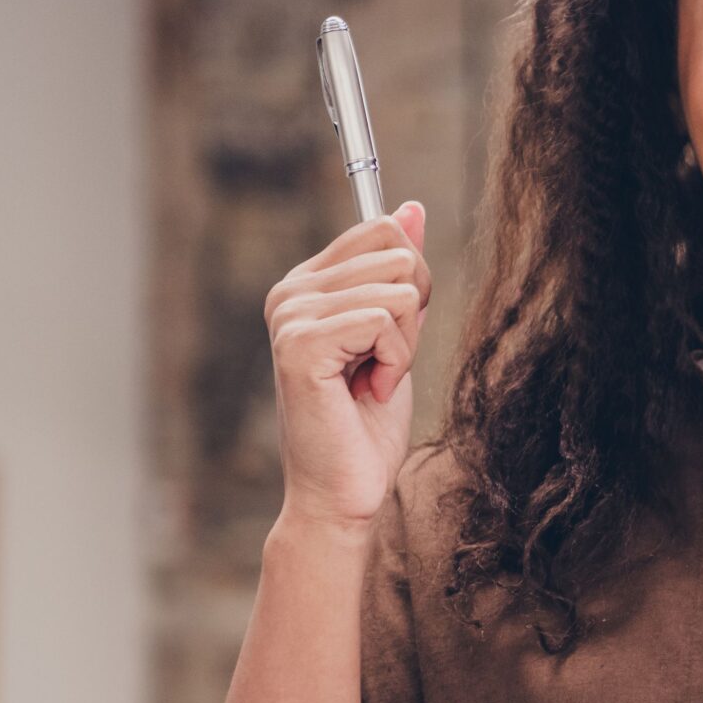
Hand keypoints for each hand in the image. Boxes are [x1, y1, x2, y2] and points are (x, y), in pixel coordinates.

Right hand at [265, 202, 431, 532]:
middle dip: (412, 315)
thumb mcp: (397, 335)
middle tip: (382, 366)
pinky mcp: (299, 343)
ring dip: (404, 345)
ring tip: (372, 382)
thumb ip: (399, 275)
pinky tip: (368, 392)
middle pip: (398, 252)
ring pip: (398, 287)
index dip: (413, 280)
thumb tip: (410, 208)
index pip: (382, 228)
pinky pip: (382, 318)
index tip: (392, 335)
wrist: (345, 493)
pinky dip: (394, 362)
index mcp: (308, 284)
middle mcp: (290, 291)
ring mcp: (290, 315)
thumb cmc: (368, 424)